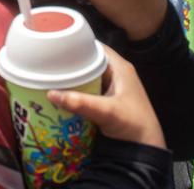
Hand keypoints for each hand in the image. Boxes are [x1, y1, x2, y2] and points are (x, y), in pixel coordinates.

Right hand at [48, 45, 164, 149]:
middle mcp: (115, 74)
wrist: (145, 149)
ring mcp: (111, 88)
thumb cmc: (133, 125)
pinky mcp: (106, 101)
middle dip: (71, 63)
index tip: (57, 45)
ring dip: (72, 78)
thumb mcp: (107, 112)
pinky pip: (87, 90)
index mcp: (120, 68)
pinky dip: (76, 91)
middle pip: (89, 61)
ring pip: (87, 76)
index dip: (78, 43)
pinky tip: (61, 93)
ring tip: (49, 76)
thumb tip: (51, 94)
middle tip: (48, 63)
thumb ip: (81, 103)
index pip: (96, 46)